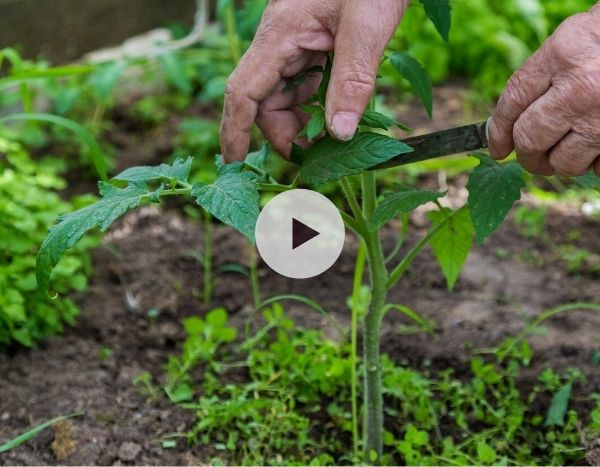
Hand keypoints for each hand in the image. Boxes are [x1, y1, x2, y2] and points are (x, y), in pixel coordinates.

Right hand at [220, 0, 407, 161]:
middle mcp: (279, 40)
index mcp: (281, 35)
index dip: (235, 129)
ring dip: (301, 119)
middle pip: (264, 99)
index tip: (234, 161)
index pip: (244, 91)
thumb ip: (352, 81)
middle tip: (318, 154)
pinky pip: (302, 79)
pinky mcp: (310, 40)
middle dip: (284, 131)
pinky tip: (335, 107)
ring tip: (330, 136)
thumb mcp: (368, 27)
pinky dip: (315, 101)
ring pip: (283, 93)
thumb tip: (340, 135)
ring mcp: (294, 40)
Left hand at [488, 5, 599, 176]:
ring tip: (569, 147)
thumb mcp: (571, 41)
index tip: (497, 147)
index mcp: (561, 55)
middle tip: (530, 157)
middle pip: (530, 140)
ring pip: (564, 162)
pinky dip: (596, 163)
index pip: (512, 102)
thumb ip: (540, 78)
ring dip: (562, 162)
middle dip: (526, 155)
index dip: (498, 131)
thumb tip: (507, 125)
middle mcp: (581, 88)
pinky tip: (598, 145)